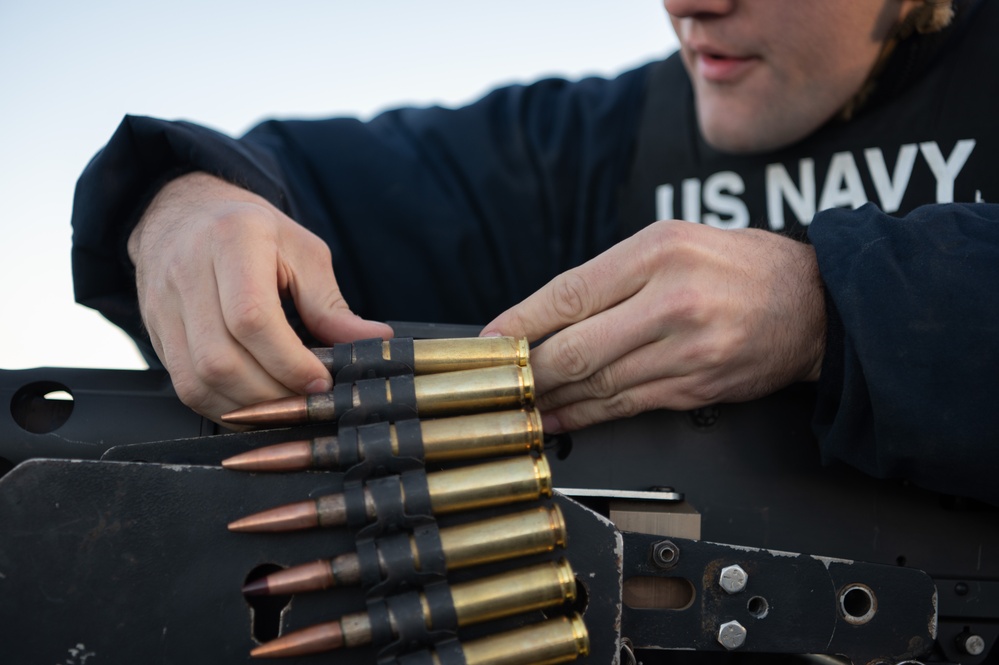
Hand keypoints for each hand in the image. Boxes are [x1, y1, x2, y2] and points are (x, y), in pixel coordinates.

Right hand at [128, 172, 391, 422]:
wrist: (185, 214)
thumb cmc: (253, 233)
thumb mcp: (303, 252)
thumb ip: (332, 304)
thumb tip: (373, 343)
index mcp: (232, 239)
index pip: (252, 318)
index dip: (289, 362)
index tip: (321, 381)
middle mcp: (187, 272)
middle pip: (221, 359)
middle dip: (272, 393)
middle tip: (308, 399)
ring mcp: (164, 306)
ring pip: (199, 381)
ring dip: (249, 407)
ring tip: (287, 405)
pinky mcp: (156, 334)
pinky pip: (186, 388)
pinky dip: (225, 408)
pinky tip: (256, 405)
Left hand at [481, 221, 825, 431]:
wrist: (817, 304)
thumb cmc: (742, 266)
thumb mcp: (676, 241)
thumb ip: (614, 275)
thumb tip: (549, 314)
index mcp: (657, 252)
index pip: (568, 293)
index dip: (519, 323)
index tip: (489, 340)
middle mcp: (670, 300)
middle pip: (575, 346)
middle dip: (527, 369)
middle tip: (498, 379)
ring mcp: (686, 350)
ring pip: (597, 383)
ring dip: (551, 397)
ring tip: (522, 401)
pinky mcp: (696, 386)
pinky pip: (627, 406)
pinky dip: (586, 415)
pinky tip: (562, 416)